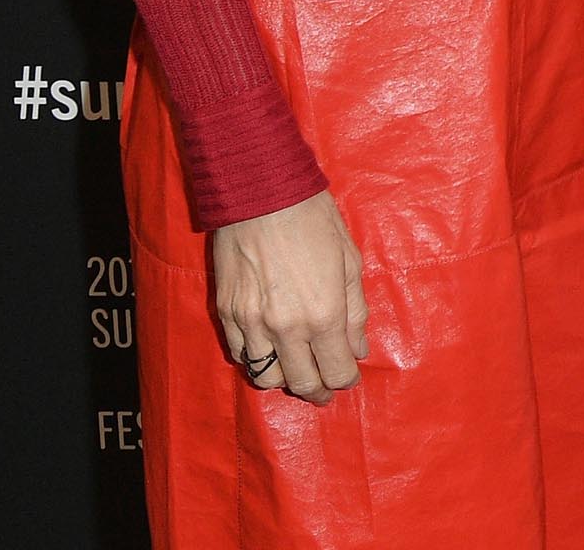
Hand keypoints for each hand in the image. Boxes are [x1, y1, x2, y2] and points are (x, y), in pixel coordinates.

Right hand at [210, 188, 368, 405]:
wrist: (261, 193)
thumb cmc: (314, 220)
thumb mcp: (349, 261)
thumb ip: (355, 311)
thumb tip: (358, 349)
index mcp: (323, 315)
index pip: (335, 370)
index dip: (345, 380)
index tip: (348, 378)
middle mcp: (285, 328)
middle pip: (300, 383)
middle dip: (317, 391)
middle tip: (325, 389)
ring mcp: (250, 323)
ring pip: (265, 376)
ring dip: (284, 378)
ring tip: (296, 370)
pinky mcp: (225, 313)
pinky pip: (240, 354)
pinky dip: (256, 360)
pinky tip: (269, 350)